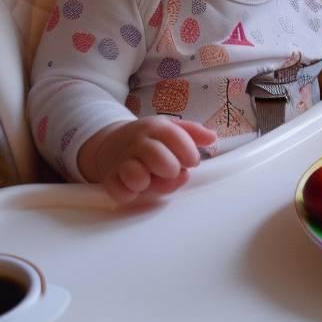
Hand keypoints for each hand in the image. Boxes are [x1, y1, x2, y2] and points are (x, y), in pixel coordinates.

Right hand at [81, 117, 217, 204]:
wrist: (110, 144)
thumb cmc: (150, 140)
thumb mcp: (170, 129)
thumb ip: (193, 132)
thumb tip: (212, 138)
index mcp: (156, 128)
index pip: (176, 137)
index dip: (189, 154)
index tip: (191, 162)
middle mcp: (138, 142)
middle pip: (158, 157)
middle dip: (170, 169)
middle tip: (170, 172)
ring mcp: (121, 160)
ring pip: (136, 176)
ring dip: (146, 182)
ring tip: (148, 180)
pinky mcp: (109, 178)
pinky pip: (119, 191)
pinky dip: (128, 194)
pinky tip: (134, 189)